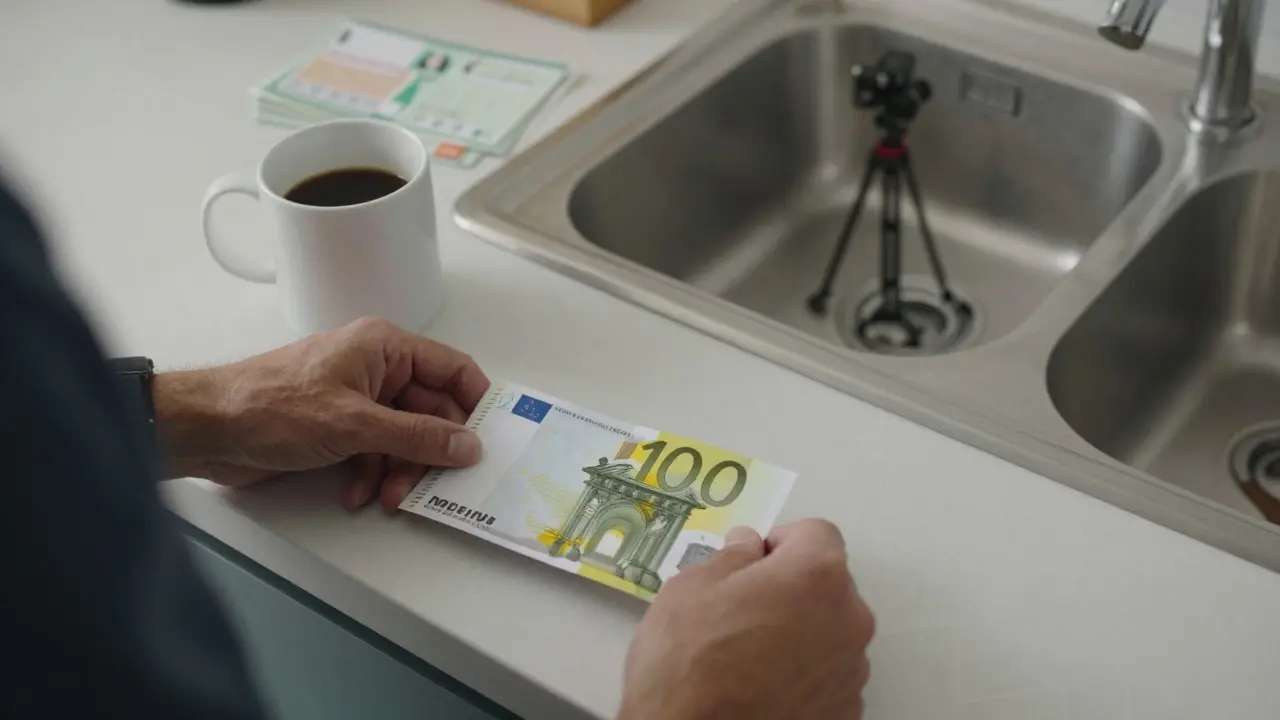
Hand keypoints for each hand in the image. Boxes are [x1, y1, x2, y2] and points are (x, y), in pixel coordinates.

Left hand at [151, 316, 489, 510]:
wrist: (206, 429)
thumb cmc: (272, 408)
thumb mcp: (354, 424)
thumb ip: (417, 437)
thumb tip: (468, 445)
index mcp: (384, 347)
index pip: (452, 370)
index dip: (474, 405)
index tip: (488, 441)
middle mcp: (376, 369)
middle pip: (430, 412)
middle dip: (429, 451)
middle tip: (434, 485)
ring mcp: (357, 399)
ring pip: (403, 437)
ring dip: (398, 469)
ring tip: (386, 495)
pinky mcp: (338, 427)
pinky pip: (375, 451)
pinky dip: (371, 474)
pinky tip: (357, 492)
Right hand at [620, 519, 873, 719]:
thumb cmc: (689, 662)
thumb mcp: (693, 586)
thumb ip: (733, 556)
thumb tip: (749, 547)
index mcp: (817, 576)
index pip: (816, 533)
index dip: (780, 542)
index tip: (752, 561)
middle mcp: (849, 620)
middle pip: (828, 583)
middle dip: (791, 587)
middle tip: (743, 608)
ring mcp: (851, 671)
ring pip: (829, 630)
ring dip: (800, 631)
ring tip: (748, 654)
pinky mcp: (844, 711)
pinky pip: (827, 674)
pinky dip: (803, 672)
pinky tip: (761, 684)